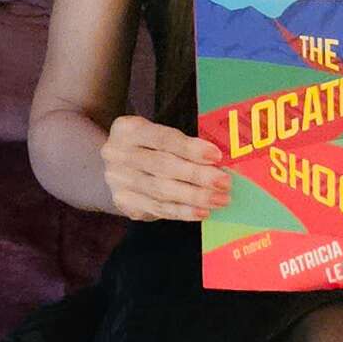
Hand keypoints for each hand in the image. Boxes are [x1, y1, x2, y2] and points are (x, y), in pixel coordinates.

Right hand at [102, 115, 231, 221]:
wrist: (117, 167)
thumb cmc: (148, 147)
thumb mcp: (156, 135)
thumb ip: (182, 144)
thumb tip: (219, 160)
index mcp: (127, 129)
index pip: (163, 138)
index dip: (190, 148)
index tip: (216, 156)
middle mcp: (117, 154)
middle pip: (163, 166)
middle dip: (197, 176)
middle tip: (224, 182)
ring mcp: (118, 181)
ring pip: (161, 191)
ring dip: (195, 197)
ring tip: (220, 200)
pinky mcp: (124, 202)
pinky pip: (158, 209)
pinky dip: (183, 212)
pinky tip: (202, 212)